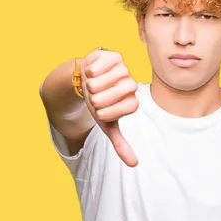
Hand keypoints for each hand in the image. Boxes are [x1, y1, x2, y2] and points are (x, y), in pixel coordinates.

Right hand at [81, 48, 138, 166]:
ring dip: (91, 86)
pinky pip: (97, 68)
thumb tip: (134, 164)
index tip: (101, 111)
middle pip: (113, 94)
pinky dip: (89, 73)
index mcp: (132, 101)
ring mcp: (123, 68)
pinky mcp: (113, 56)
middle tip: (94, 97)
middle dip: (97, 98)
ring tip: (92, 85)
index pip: (128, 108)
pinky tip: (92, 73)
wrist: (86, 80)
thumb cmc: (98, 103)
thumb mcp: (106, 125)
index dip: (109, 111)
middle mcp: (131, 84)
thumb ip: (120, 144)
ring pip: (101, 82)